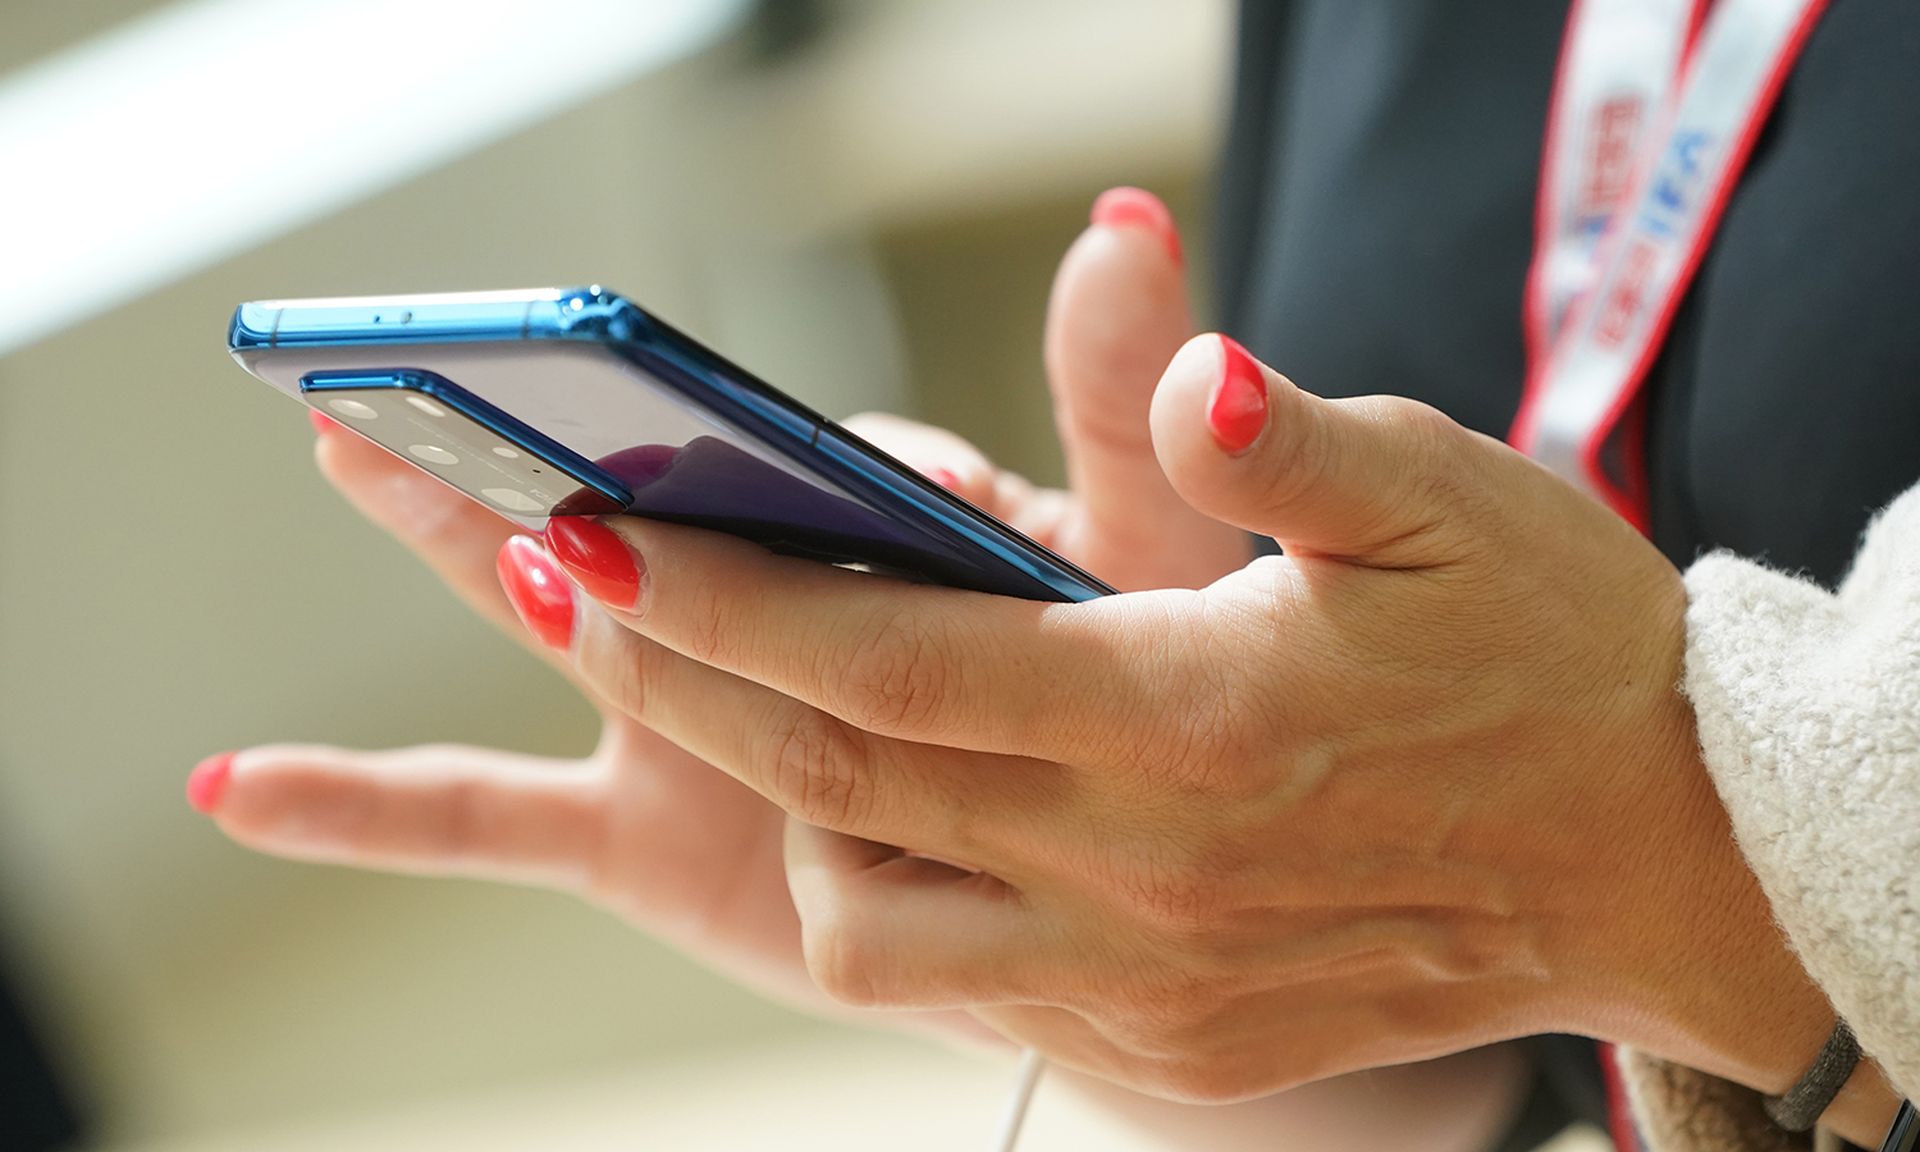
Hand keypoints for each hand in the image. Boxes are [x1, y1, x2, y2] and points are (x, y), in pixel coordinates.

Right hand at [194, 189, 1237, 1036]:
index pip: (823, 458)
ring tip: (348, 440)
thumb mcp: (1142, 561)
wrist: (1094, 901)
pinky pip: (485, 816)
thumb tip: (1126, 221)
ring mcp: (682, 711)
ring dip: (447, 530)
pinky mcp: (638, 828)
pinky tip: (244, 788)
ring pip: (548, 616)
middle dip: (554, 429)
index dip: (803, 454)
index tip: (796, 454)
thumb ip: (1115, 408)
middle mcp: (753, 601)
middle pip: (638, 500)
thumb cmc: (1128, 715)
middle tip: (463, 351)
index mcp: (863, 526)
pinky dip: (366, 808)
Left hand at [520, 334, 1833, 1105]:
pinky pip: (959, 986)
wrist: (1660, 856)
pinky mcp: (1166, 1051)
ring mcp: (1148, 991)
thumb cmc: (1553, 654)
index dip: (724, 599)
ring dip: (778, 803)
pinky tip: (891, 805)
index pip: (890, 661)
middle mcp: (1147, 880)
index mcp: (1190, 724)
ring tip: (761, 700)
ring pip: (868, 923)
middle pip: (837, 782)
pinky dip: (887, 892)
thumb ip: (1285, 442)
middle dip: (676, 681)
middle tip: (564, 583)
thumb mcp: (1447, 497)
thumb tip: (1182, 359)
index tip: (595, 536)